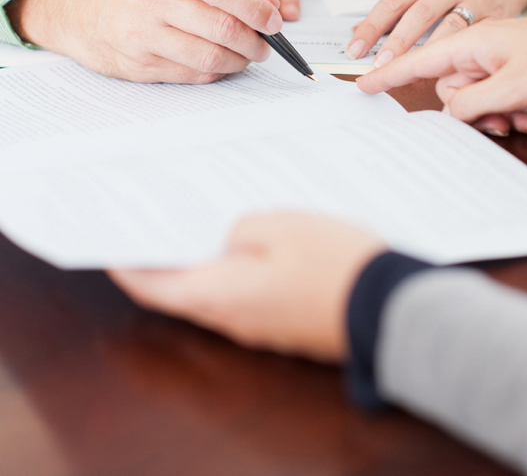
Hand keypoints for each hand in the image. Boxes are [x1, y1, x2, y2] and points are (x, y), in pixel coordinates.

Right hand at [7, 0, 283, 82]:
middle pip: (221, 27)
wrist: (81, 7)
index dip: (256, 7)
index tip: (275, 20)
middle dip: (255, 40)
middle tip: (266, 43)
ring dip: (240, 61)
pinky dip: (217, 71)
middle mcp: (150, 1)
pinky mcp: (139, 66)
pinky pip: (193, 74)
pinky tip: (223, 63)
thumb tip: (270, 1)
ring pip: (210, 57)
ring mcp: (142, 37)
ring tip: (249, 55)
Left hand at [109, 212, 384, 361]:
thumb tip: (233, 238)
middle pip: (184, 293)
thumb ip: (243, 229)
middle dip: (166, 264)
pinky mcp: (284, 324)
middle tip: (158, 228)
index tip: (113, 248)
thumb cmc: (332, 262)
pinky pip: (246, 298)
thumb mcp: (281, 226)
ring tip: (202, 229)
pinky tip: (249, 246)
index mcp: (223, 295)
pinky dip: (234, 274)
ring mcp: (261, 326)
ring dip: (202, 267)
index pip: (156, 289)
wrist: (386, 304)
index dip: (130, 268)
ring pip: (216, 295)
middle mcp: (235, 319)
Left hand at [346, 0, 526, 65]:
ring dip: (426, 55)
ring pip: (447, 31)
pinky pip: (473, 41)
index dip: (371, 27)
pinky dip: (456, 60)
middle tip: (377, 67)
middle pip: (418, 16)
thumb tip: (360, 32)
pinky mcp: (496, 16)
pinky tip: (441, 76)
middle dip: (395, 44)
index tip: (354, 49)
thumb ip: (400, 2)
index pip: (393, 0)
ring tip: (406, 75)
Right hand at [357, 14, 526, 135]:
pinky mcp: (507, 67)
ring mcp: (492, 56)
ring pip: (475, 97)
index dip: (391, 73)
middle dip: (475, 111)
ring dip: (498, 113)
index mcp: (471, 41)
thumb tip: (449, 114)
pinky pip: (493, 95)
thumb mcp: (512, 88)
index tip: (365, 83)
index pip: (420, 59)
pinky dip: (510, 108)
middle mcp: (477, 47)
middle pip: (451, 89)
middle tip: (505, 120)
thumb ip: (470, 103)